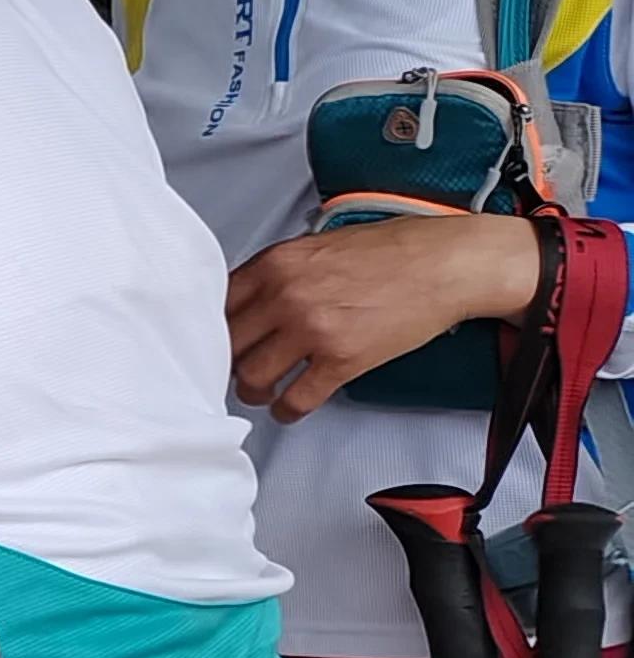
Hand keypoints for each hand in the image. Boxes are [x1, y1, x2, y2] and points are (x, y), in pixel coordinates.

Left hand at [226, 214, 541, 420]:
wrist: (445, 263)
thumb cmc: (391, 251)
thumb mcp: (318, 246)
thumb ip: (279, 272)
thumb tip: (251, 299)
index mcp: (275, 264)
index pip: (217, 305)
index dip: (212, 329)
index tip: (215, 342)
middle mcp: (286, 296)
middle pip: (228, 344)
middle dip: (228, 362)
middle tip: (234, 370)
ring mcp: (312, 329)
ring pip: (252, 376)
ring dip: (252, 390)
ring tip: (259, 392)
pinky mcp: (342, 360)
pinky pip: (296, 398)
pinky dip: (286, 410)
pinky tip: (288, 409)